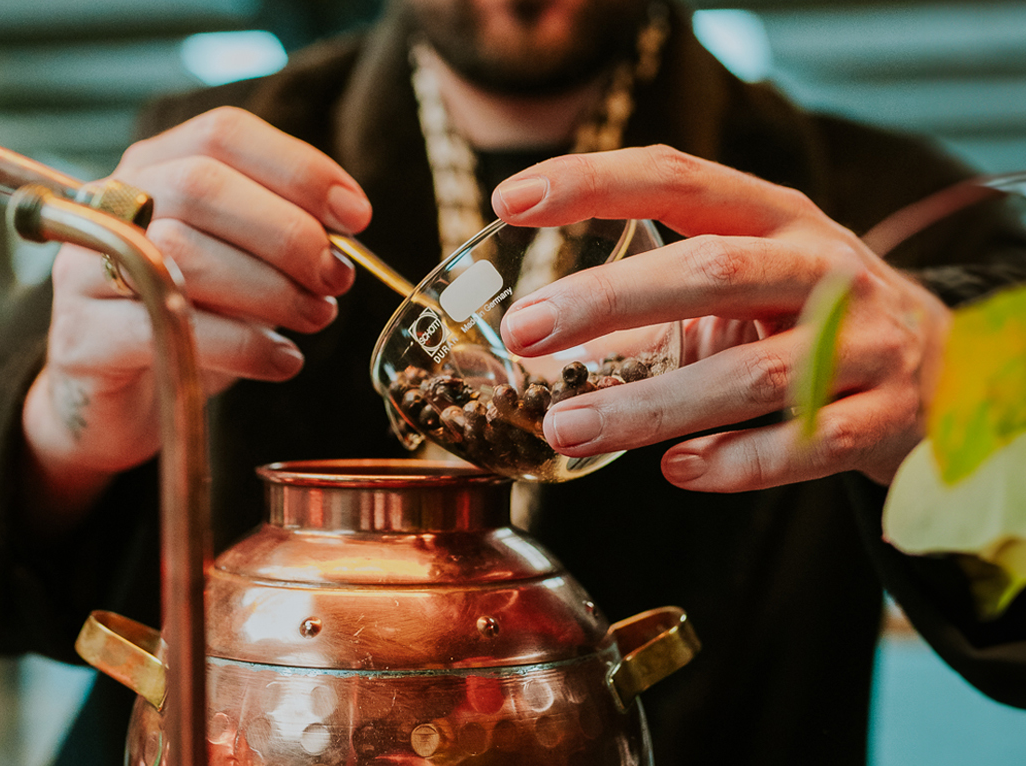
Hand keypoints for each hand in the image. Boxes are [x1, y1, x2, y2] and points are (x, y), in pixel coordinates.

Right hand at [23, 107, 370, 517]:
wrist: (120, 405)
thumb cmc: (189, 323)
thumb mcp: (237, 265)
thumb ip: (278, 235)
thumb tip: (343, 231)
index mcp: (152, 169)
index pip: (222, 135)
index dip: (297, 167)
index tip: (356, 215)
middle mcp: (110, 207)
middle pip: (201, 186)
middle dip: (287, 232)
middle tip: (336, 278)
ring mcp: (85, 269)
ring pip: (184, 253)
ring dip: (271, 289)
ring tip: (315, 318)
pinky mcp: (84, 337)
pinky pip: (170, 326)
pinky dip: (244, 346)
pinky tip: (282, 360)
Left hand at [492, 145, 952, 491]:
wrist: (943, 366)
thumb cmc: (810, 316)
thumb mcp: (747, 283)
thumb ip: (655, 305)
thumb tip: (543, 341)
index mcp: (775, 216)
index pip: (677, 179)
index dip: (593, 183)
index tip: (512, 202)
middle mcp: (822, 267)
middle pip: (711, 271)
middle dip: (609, 299)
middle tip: (527, 330)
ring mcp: (862, 342)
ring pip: (751, 375)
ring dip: (651, 406)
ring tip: (569, 428)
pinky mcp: (885, 417)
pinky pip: (805, 445)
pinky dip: (737, 462)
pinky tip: (677, 470)